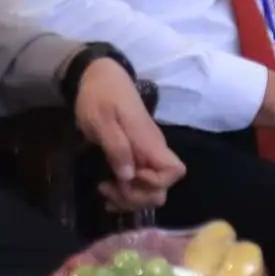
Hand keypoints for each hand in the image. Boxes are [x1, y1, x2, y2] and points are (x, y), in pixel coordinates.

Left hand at [74, 60, 181, 213]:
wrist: (100, 77)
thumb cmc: (100, 96)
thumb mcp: (101, 119)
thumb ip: (116, 146)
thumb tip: (128, 175)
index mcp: (148, 141)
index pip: (174, 171)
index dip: (154, 183)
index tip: (128, 177)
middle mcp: (152, 151)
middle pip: (162, 189)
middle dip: (137, 198)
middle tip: (108, 188)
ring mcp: (145, 155)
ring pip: (150, 190)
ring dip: (129, 198)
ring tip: (104, 190)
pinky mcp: (136, 157)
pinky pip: (139, 183)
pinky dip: (125, 193)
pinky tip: (107, 191)